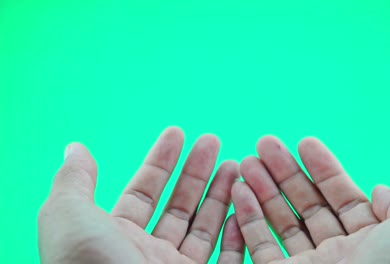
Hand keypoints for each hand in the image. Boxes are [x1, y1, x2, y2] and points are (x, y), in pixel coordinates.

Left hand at [38, 127, 244, 263]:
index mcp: (116, 236)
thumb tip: (75, 147)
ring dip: (221, 195)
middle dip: (196, 171)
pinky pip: (225, 260)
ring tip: (236, 166)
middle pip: (178, 205)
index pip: (144, 191)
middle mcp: (147, 254)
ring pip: (204, 228)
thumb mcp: (69, 218)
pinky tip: (242, 208)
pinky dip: (236, 235)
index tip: (178, 132)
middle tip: (214, 141)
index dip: (160, 160)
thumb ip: (74, 181)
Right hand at [231, 136, 389, 263]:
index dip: (322, 167)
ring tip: (245, 161)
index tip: (304, 142)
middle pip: (305, 204)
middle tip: (265, 143)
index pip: (340, 196)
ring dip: (261, 189)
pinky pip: (259, 247)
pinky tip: (239, 191)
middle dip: (284, 172)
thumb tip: (379, 189)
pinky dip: (247, 218)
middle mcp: (338, 253)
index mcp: (370, 241)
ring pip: (280, 222)